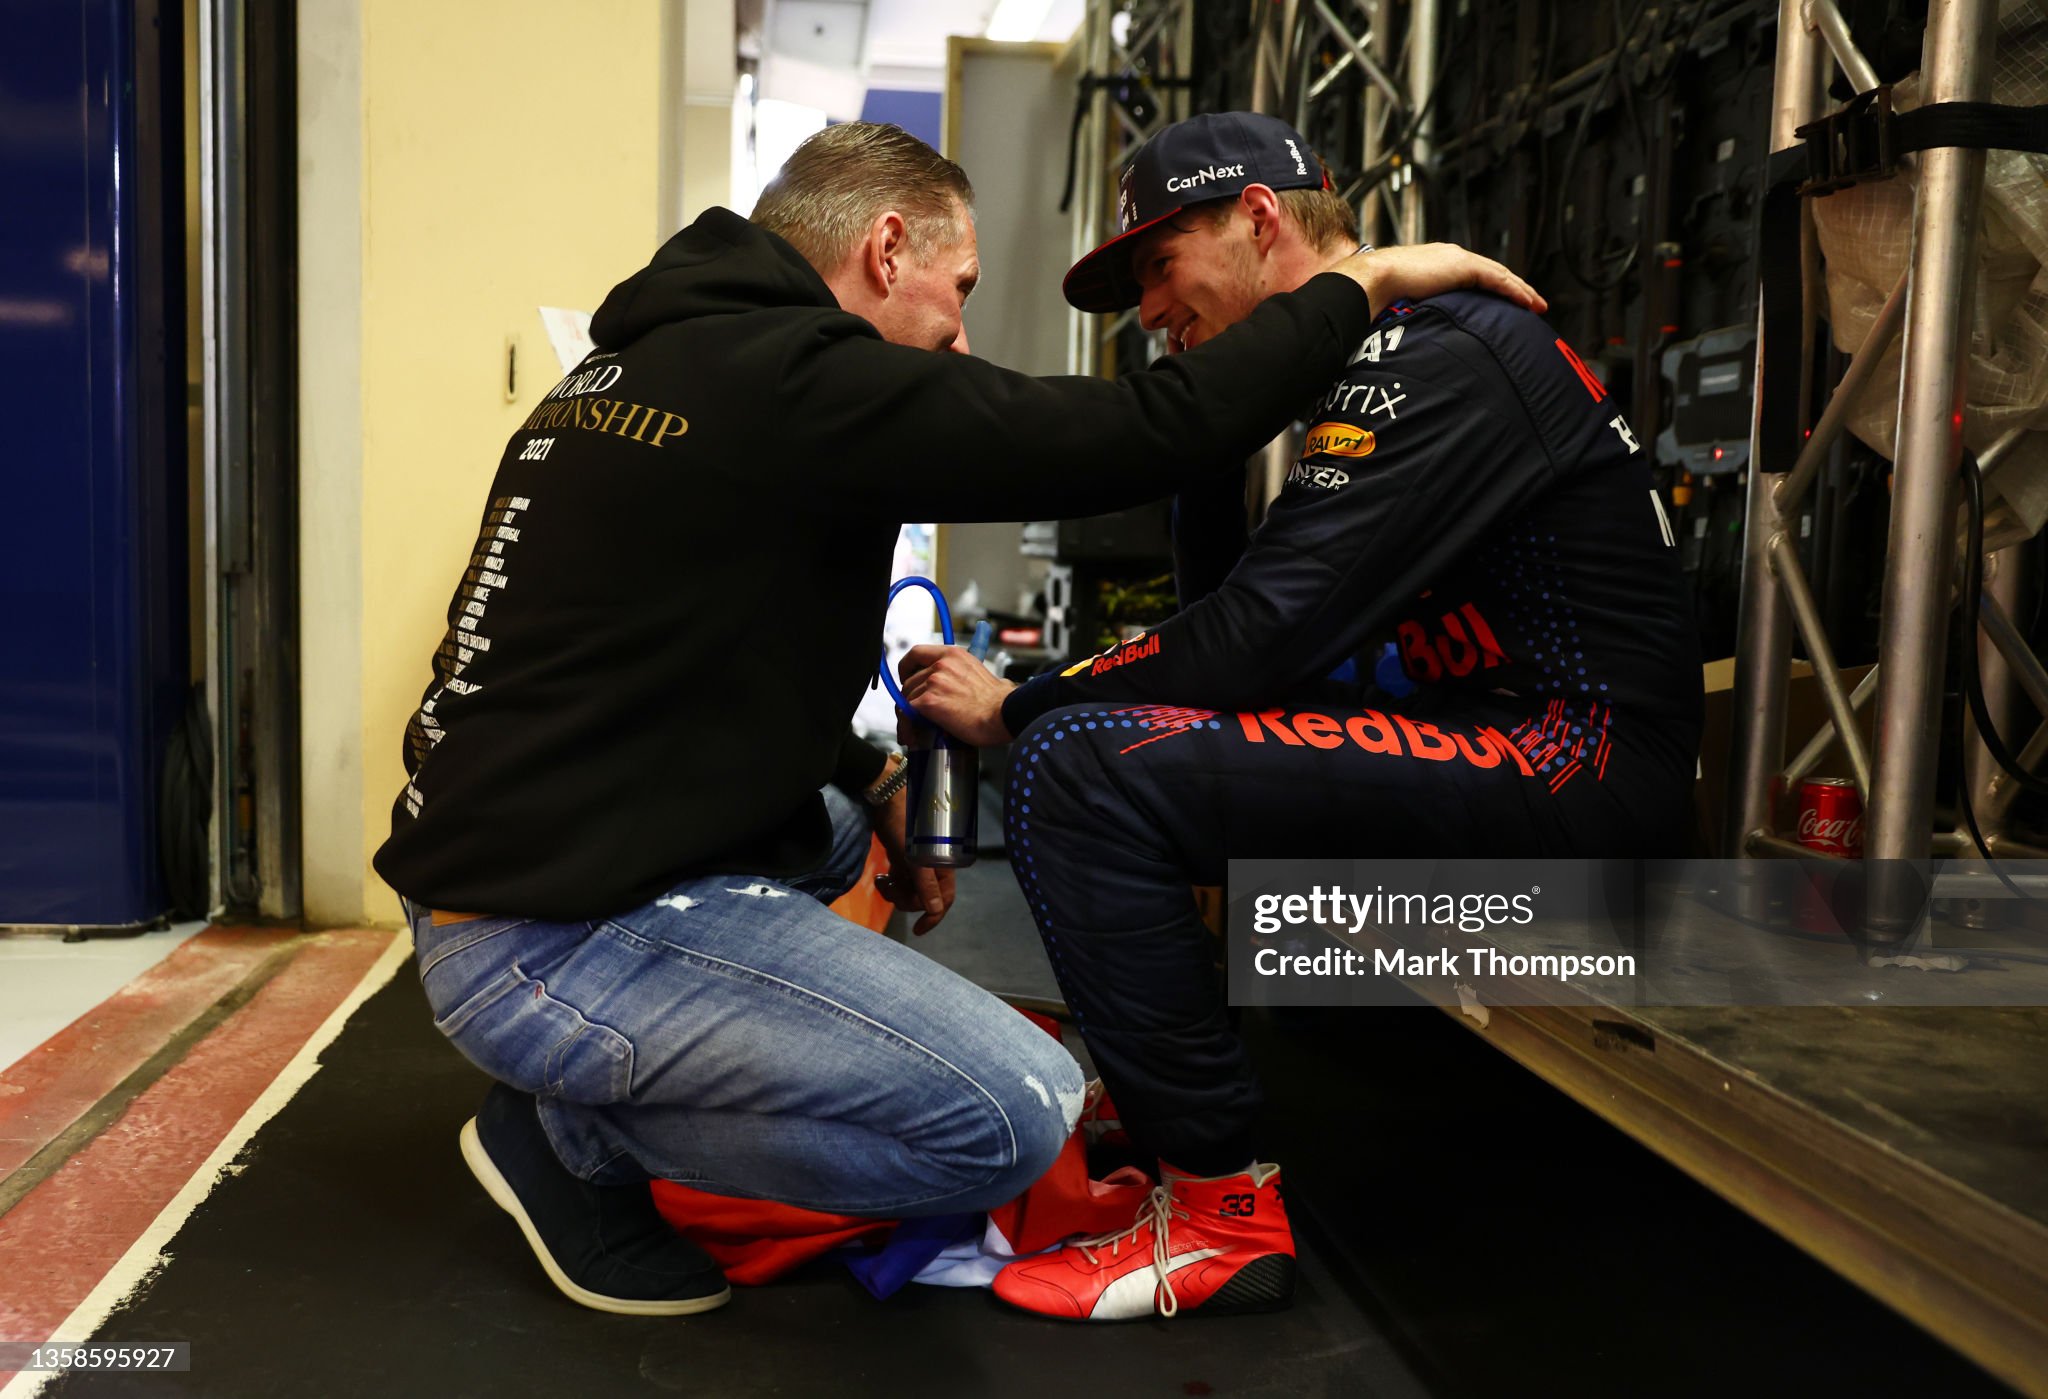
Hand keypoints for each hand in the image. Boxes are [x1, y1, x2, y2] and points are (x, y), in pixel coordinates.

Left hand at [866, 760, 955, 935]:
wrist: (884, 799)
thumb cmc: (903, 824)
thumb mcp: (914, 856)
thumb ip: (925, 884)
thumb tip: (936, 909)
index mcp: (942, 867)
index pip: (943, 901)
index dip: (933, 917)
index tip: (917, 930)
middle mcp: (932, 867)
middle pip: (922, 899)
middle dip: (904, 899)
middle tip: (887, 888)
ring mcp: (917, 863)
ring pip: (909, 891)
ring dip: (894, 892)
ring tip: (882, 881)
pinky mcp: (904, 858)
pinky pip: (900, 881)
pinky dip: (890, 884)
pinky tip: (881, 877)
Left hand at [899, 644, 1014, 745]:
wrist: (1004, 714)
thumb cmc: (1001, 702)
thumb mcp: (983, 674)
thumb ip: (968, 674)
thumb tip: (971, 682)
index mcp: (954, 655)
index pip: (917, 653)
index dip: (907, 666)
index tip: (907, 676)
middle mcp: (941, 665)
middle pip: (910, 680)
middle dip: (910, 698)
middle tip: (914, 712)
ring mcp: (934, 682)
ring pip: (907, 697)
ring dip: (909, 714)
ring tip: (915, 728)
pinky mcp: (929, 702)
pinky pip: (907, 713)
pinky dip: (907, 726)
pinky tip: (912, 736)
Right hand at [1331, 243, 1546, 317]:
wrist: (1373, 279)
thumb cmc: (1378, 294)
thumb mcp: (1403, 302)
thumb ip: (1416, 310)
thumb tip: (1415, 333)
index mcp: (1438, 264)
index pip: (1474, 276)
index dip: (1493, 289)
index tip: (1505, 304)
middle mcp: (1451, 257)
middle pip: (1492, 274)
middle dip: (1514, 289)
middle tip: (1532, 304)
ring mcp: (1458, 260)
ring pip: (1500, 275)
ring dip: (1520, 291)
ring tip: (1536, 305)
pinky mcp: (1464, 266)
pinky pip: (1497, 279)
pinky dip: (1514, 290)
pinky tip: (1528, 302)